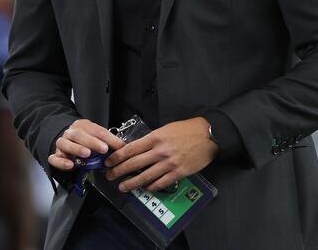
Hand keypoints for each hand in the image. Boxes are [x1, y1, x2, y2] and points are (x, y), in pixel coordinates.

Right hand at [47, 119, 124, 170]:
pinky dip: (62, 162)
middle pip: (79, 135)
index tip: (118, 146)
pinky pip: (55, 158)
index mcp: (83, 125)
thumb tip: (122, 148)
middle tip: (104, 149)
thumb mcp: (96, 137)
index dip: (109, 138)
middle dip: (93, 142)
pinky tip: (70, 165)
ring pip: (65, 143)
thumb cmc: (84, 140)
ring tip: (87, 154)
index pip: (97, 130)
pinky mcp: (55, 155)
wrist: (66, 141)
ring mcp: (61, 143)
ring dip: (77, 149)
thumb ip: (106, 142)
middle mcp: (71, 133)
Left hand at [104, 117, 218, 192]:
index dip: (117, 157)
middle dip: (119, 171)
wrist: (208, 135)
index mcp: (155, 137)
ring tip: (123, 187)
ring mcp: (168, 164)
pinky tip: (145, 188)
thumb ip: (152, 139)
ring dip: (131, 183)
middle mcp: (160, 151)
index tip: (109, 161)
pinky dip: (151, 187)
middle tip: (110, 176)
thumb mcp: (167, 129)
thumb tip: (138, 149)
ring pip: (145, 177)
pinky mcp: (178, 173)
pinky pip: (160, 183)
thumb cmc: (188, 129)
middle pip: (134, 164)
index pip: (131, 149)